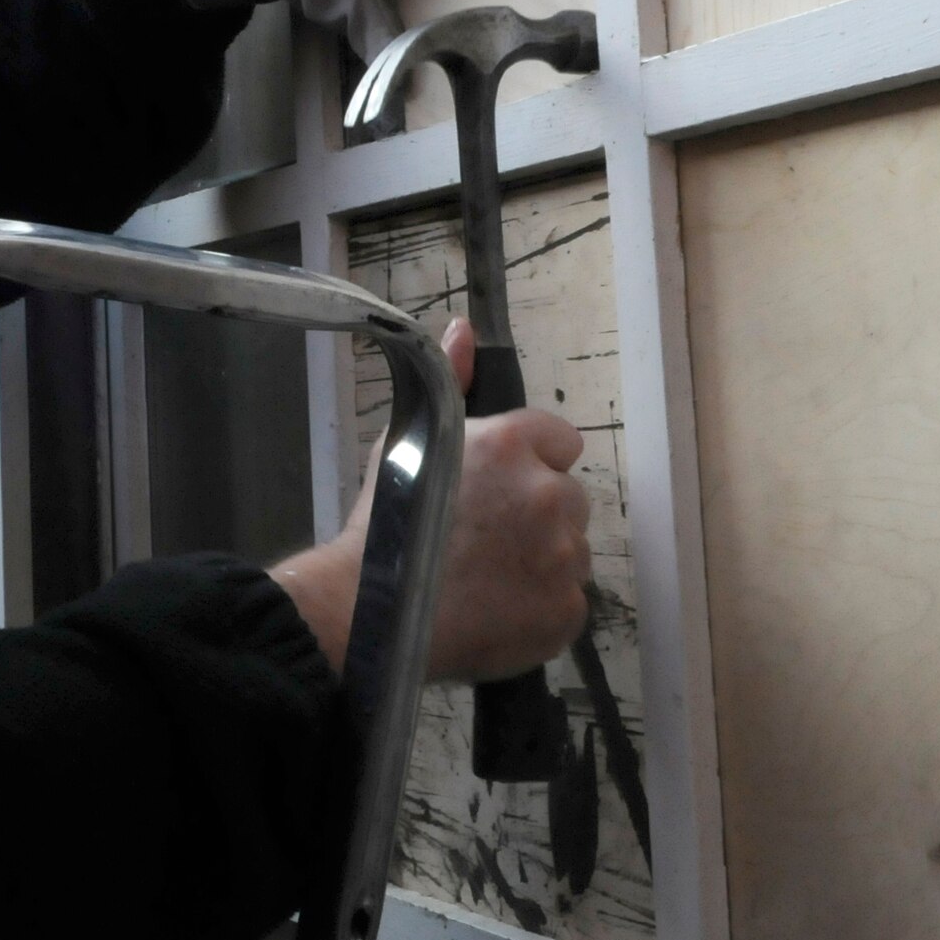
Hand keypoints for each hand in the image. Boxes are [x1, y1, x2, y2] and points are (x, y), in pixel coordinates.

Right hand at [270, 318, 589, 680]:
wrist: (368, 611)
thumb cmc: (383, 522)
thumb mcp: (411, 436)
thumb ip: (451, 380)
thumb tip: (465, 327)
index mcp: (512, 445)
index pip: (560, 440)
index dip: (529, 463)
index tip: (495, 488)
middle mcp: (547, 494)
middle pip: (568, 498)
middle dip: (537, 514)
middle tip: (484, 538)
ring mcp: (563, 557)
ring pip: (571, 551)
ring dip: (542, 561)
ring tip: (487, 580)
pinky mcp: (565, 612)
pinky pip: (568, 603)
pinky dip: (541, 609)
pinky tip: (497, 611)